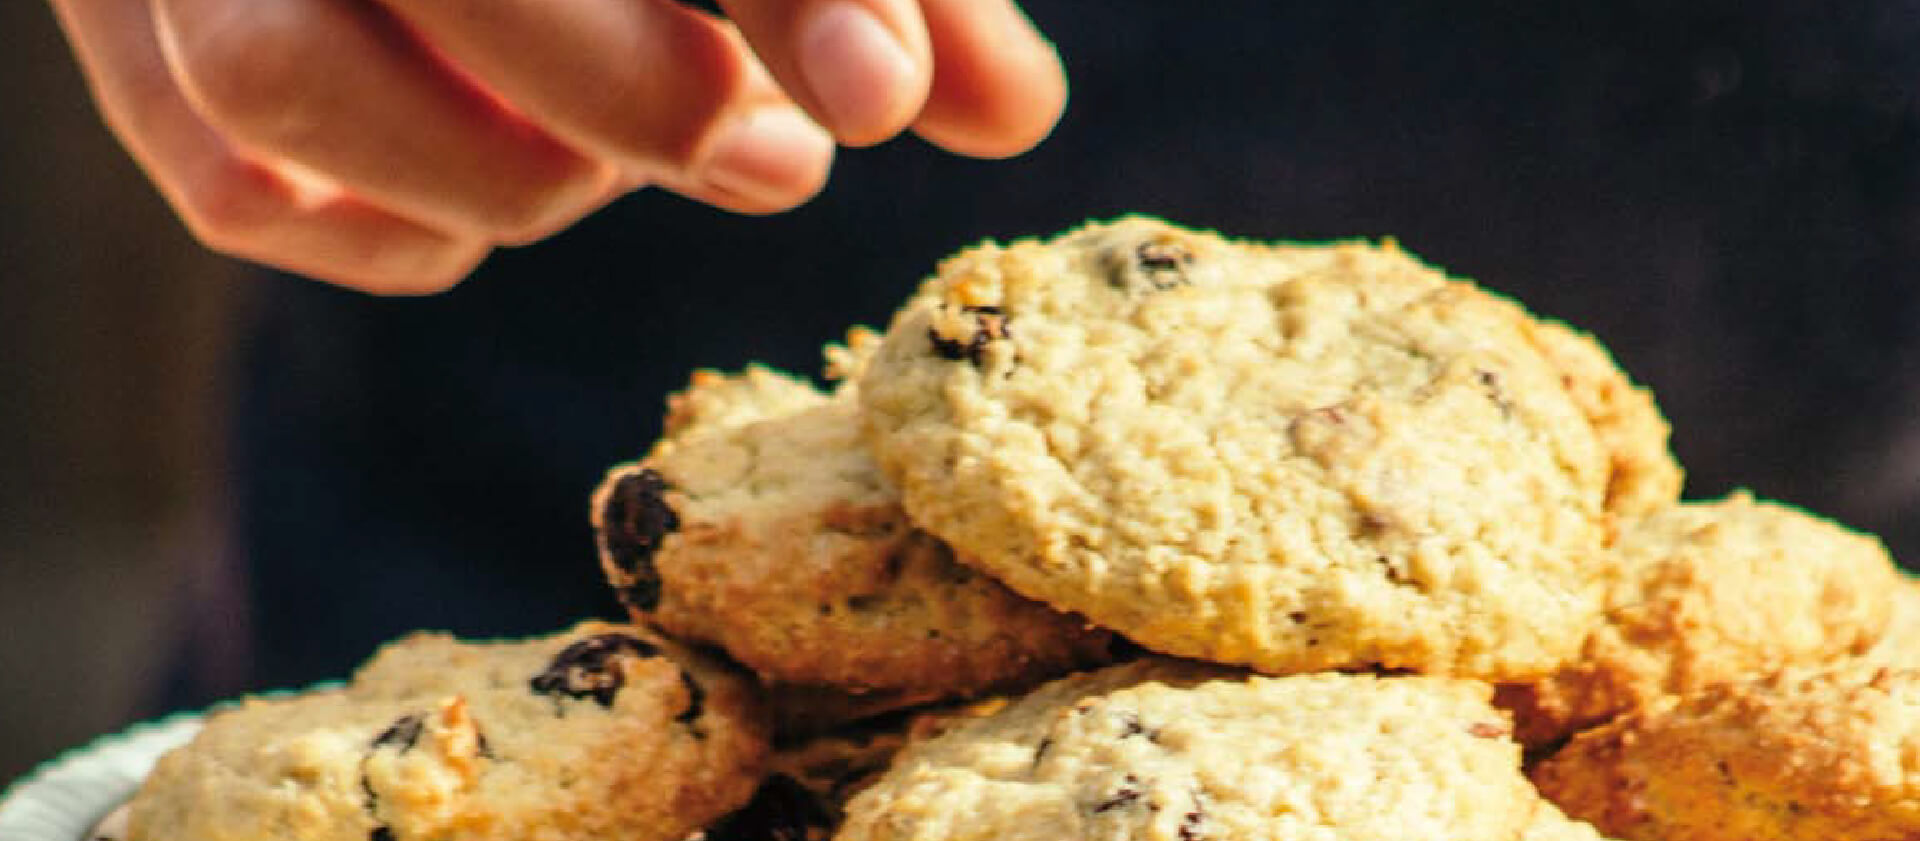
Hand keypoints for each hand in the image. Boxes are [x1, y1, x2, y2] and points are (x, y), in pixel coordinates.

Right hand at [48, 0, 1066, 292]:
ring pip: (280, 74)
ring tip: (609, 171)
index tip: (880, 97)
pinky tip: (496, 212)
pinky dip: (389, 231)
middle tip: (780, 159)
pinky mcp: (116, 11)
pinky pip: (226, 180)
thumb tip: (1013, 117)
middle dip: (634, 90)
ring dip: (496, 172)